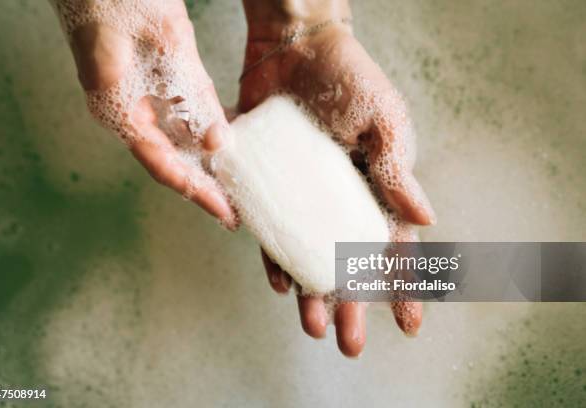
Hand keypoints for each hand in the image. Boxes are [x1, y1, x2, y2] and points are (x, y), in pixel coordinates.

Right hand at [58, 0, 236, 227]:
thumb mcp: (168, 41)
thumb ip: (193, 94)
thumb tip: (217, 141)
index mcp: (118, 106)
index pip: (164, 165)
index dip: (196, 192)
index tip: (224, 214)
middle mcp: (123, 109)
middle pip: (169, 160)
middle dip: (202, 186)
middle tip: (233, 211)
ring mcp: (131, 95)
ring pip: (172, 142)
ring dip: (201, 165)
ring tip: (230, 187)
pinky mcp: (142, 80)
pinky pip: (173, 116)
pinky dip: (197, 134)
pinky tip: (217, 145)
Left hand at [239, 12, 434, 356]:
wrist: (294, 47)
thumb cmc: (348, 78)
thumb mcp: (382, 121)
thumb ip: (396, 169)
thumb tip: (424, 220)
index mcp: (375, 188)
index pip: (392, 247)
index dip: (402, 286)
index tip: (409, 324)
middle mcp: (338, 200)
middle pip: (347, 264)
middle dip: (352, 304)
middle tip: (349, 345)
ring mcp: (302, 196)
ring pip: (308, 256)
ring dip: (310, 294)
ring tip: (312, 327)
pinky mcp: (269, 185)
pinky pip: (271, 231)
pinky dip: (274, 258)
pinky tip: (279, 283)